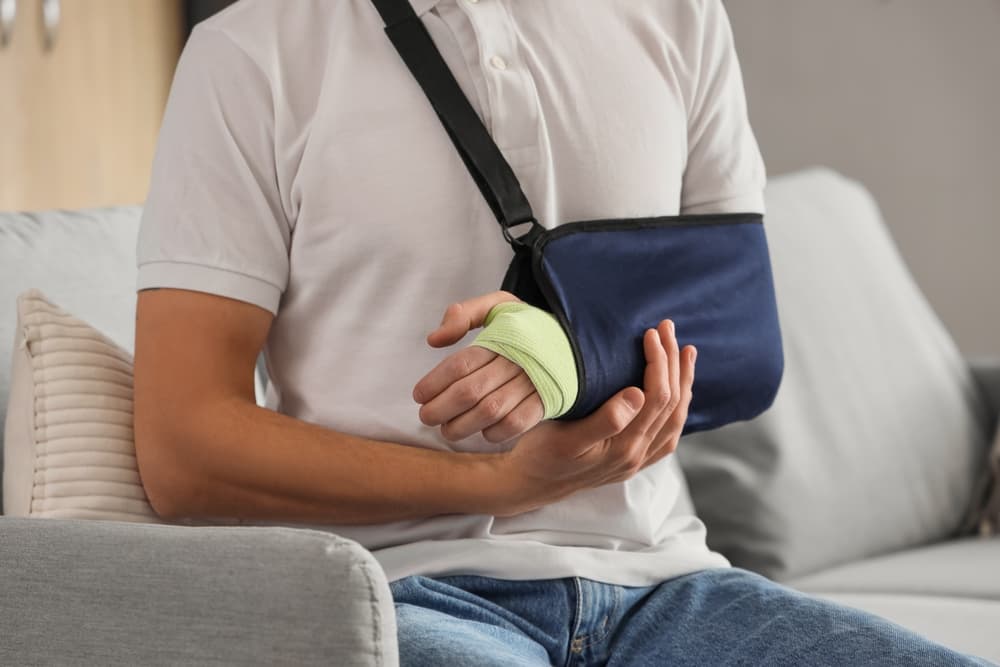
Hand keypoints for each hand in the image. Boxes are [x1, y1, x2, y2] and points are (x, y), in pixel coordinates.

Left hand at [413, 291, 545, 443]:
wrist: (575, 343)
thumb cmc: (526, 328)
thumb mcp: (498, 306)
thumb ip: (464, 314)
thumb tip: (434, 340)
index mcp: (502, 336)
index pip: (460, 364)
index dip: (435, 382)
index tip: (418, 395)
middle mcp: (516, 360)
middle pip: (470, 391)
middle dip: (441, 408)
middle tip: (426, 417)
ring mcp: (533, 383)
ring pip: (489, 411)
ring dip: (462, 425)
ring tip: (447, 429)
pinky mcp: (546, 402)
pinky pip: (516, 424)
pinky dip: (494, 432)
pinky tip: (482, 431)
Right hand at [493, 319, 695, 515]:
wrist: (529, 485)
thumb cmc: (541, 456)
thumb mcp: (565, 436)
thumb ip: (605, 419)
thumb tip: (639, 394)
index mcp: (624, 447)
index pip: (657, 396)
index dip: (658, 361)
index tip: (649, 333)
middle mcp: (636, 455)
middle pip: (671, 403)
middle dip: (673, 363)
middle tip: (668, 329)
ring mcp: (636, 460)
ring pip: (674, 418)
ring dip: (682, 382)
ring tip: (686, 354)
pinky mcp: (631, 460)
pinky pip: (667, 433)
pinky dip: (678, 407)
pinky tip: (677, 393)